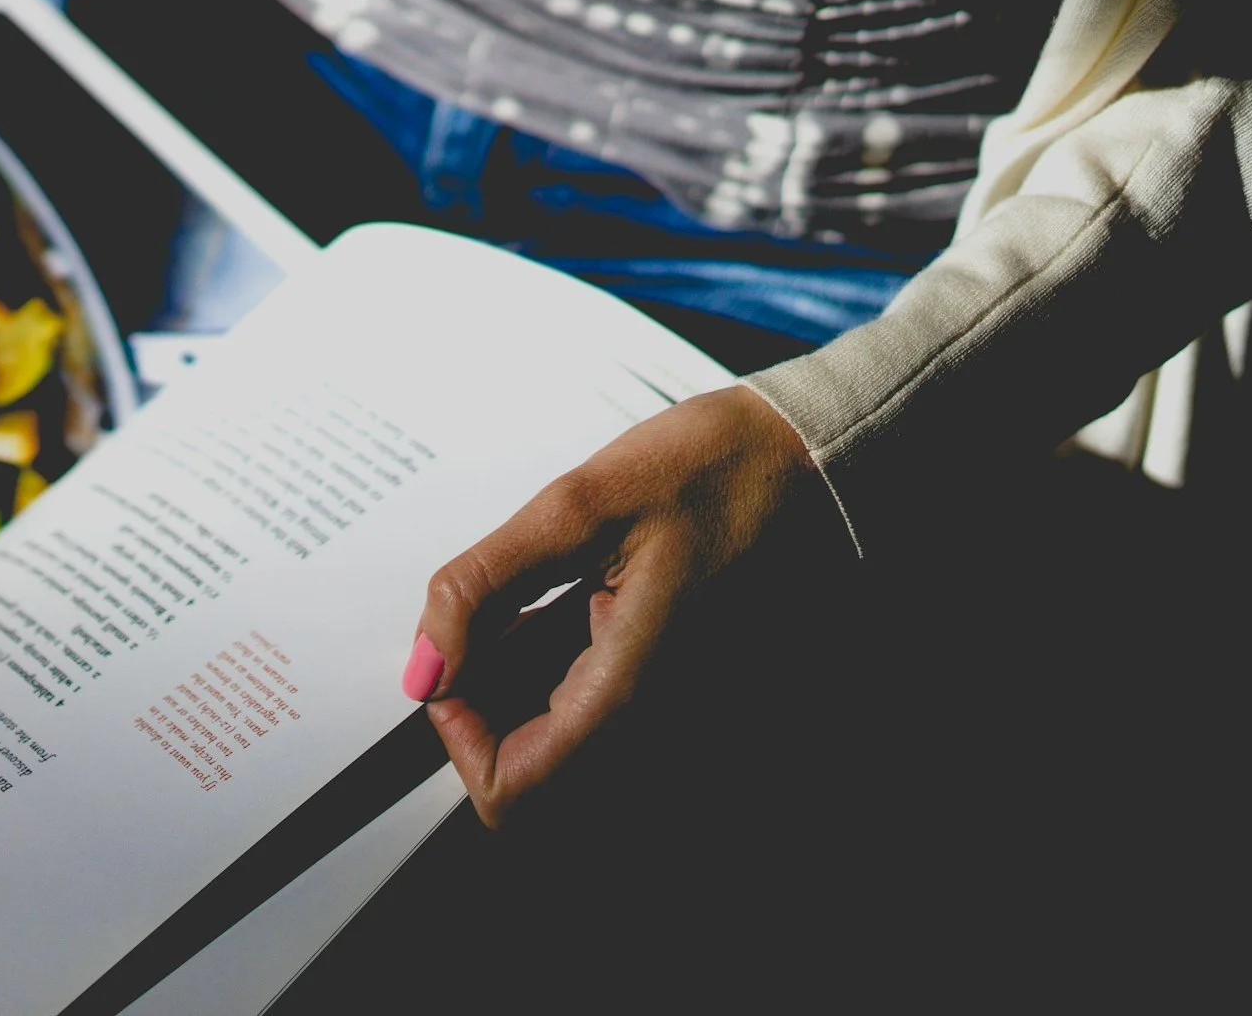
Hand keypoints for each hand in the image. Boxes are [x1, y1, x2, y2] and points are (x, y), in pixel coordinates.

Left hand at [404, 385, 840, 826]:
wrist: (828, 457)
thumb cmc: (721, 468)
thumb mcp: (578, 504)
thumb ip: (486, 585)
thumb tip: (424, 665)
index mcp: (636, 692)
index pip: (513, 793)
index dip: (459, 736)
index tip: (454, 660)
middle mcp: (668, 728)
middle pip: (540, 774)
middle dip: (493, 701)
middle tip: (498, 612)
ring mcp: (688, 719)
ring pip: (574, 747)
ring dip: (532, 685)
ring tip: (548, 592)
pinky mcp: (696, 696)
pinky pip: (613, 717)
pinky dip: (572, 672)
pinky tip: (581, 597)